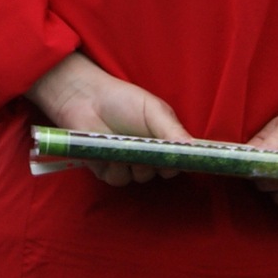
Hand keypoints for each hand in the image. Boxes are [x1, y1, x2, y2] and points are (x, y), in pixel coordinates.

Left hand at [26, 52, 189, 186]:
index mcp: (164, 139)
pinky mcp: (108, 170)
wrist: (85, 98)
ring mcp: (129, 164)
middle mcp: (149, 155)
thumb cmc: (121, 100)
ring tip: (124, 145)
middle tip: (146, 148)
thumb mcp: (152, 110)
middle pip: (162, 172)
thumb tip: (193, 148)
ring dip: (134, 164)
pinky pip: (118, 179)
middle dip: (154, 162)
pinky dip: (115, 168)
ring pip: (140, 177)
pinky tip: (109, 153)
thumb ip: (172, 130)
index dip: (181, 161)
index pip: (181, 159)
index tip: (178, 158)